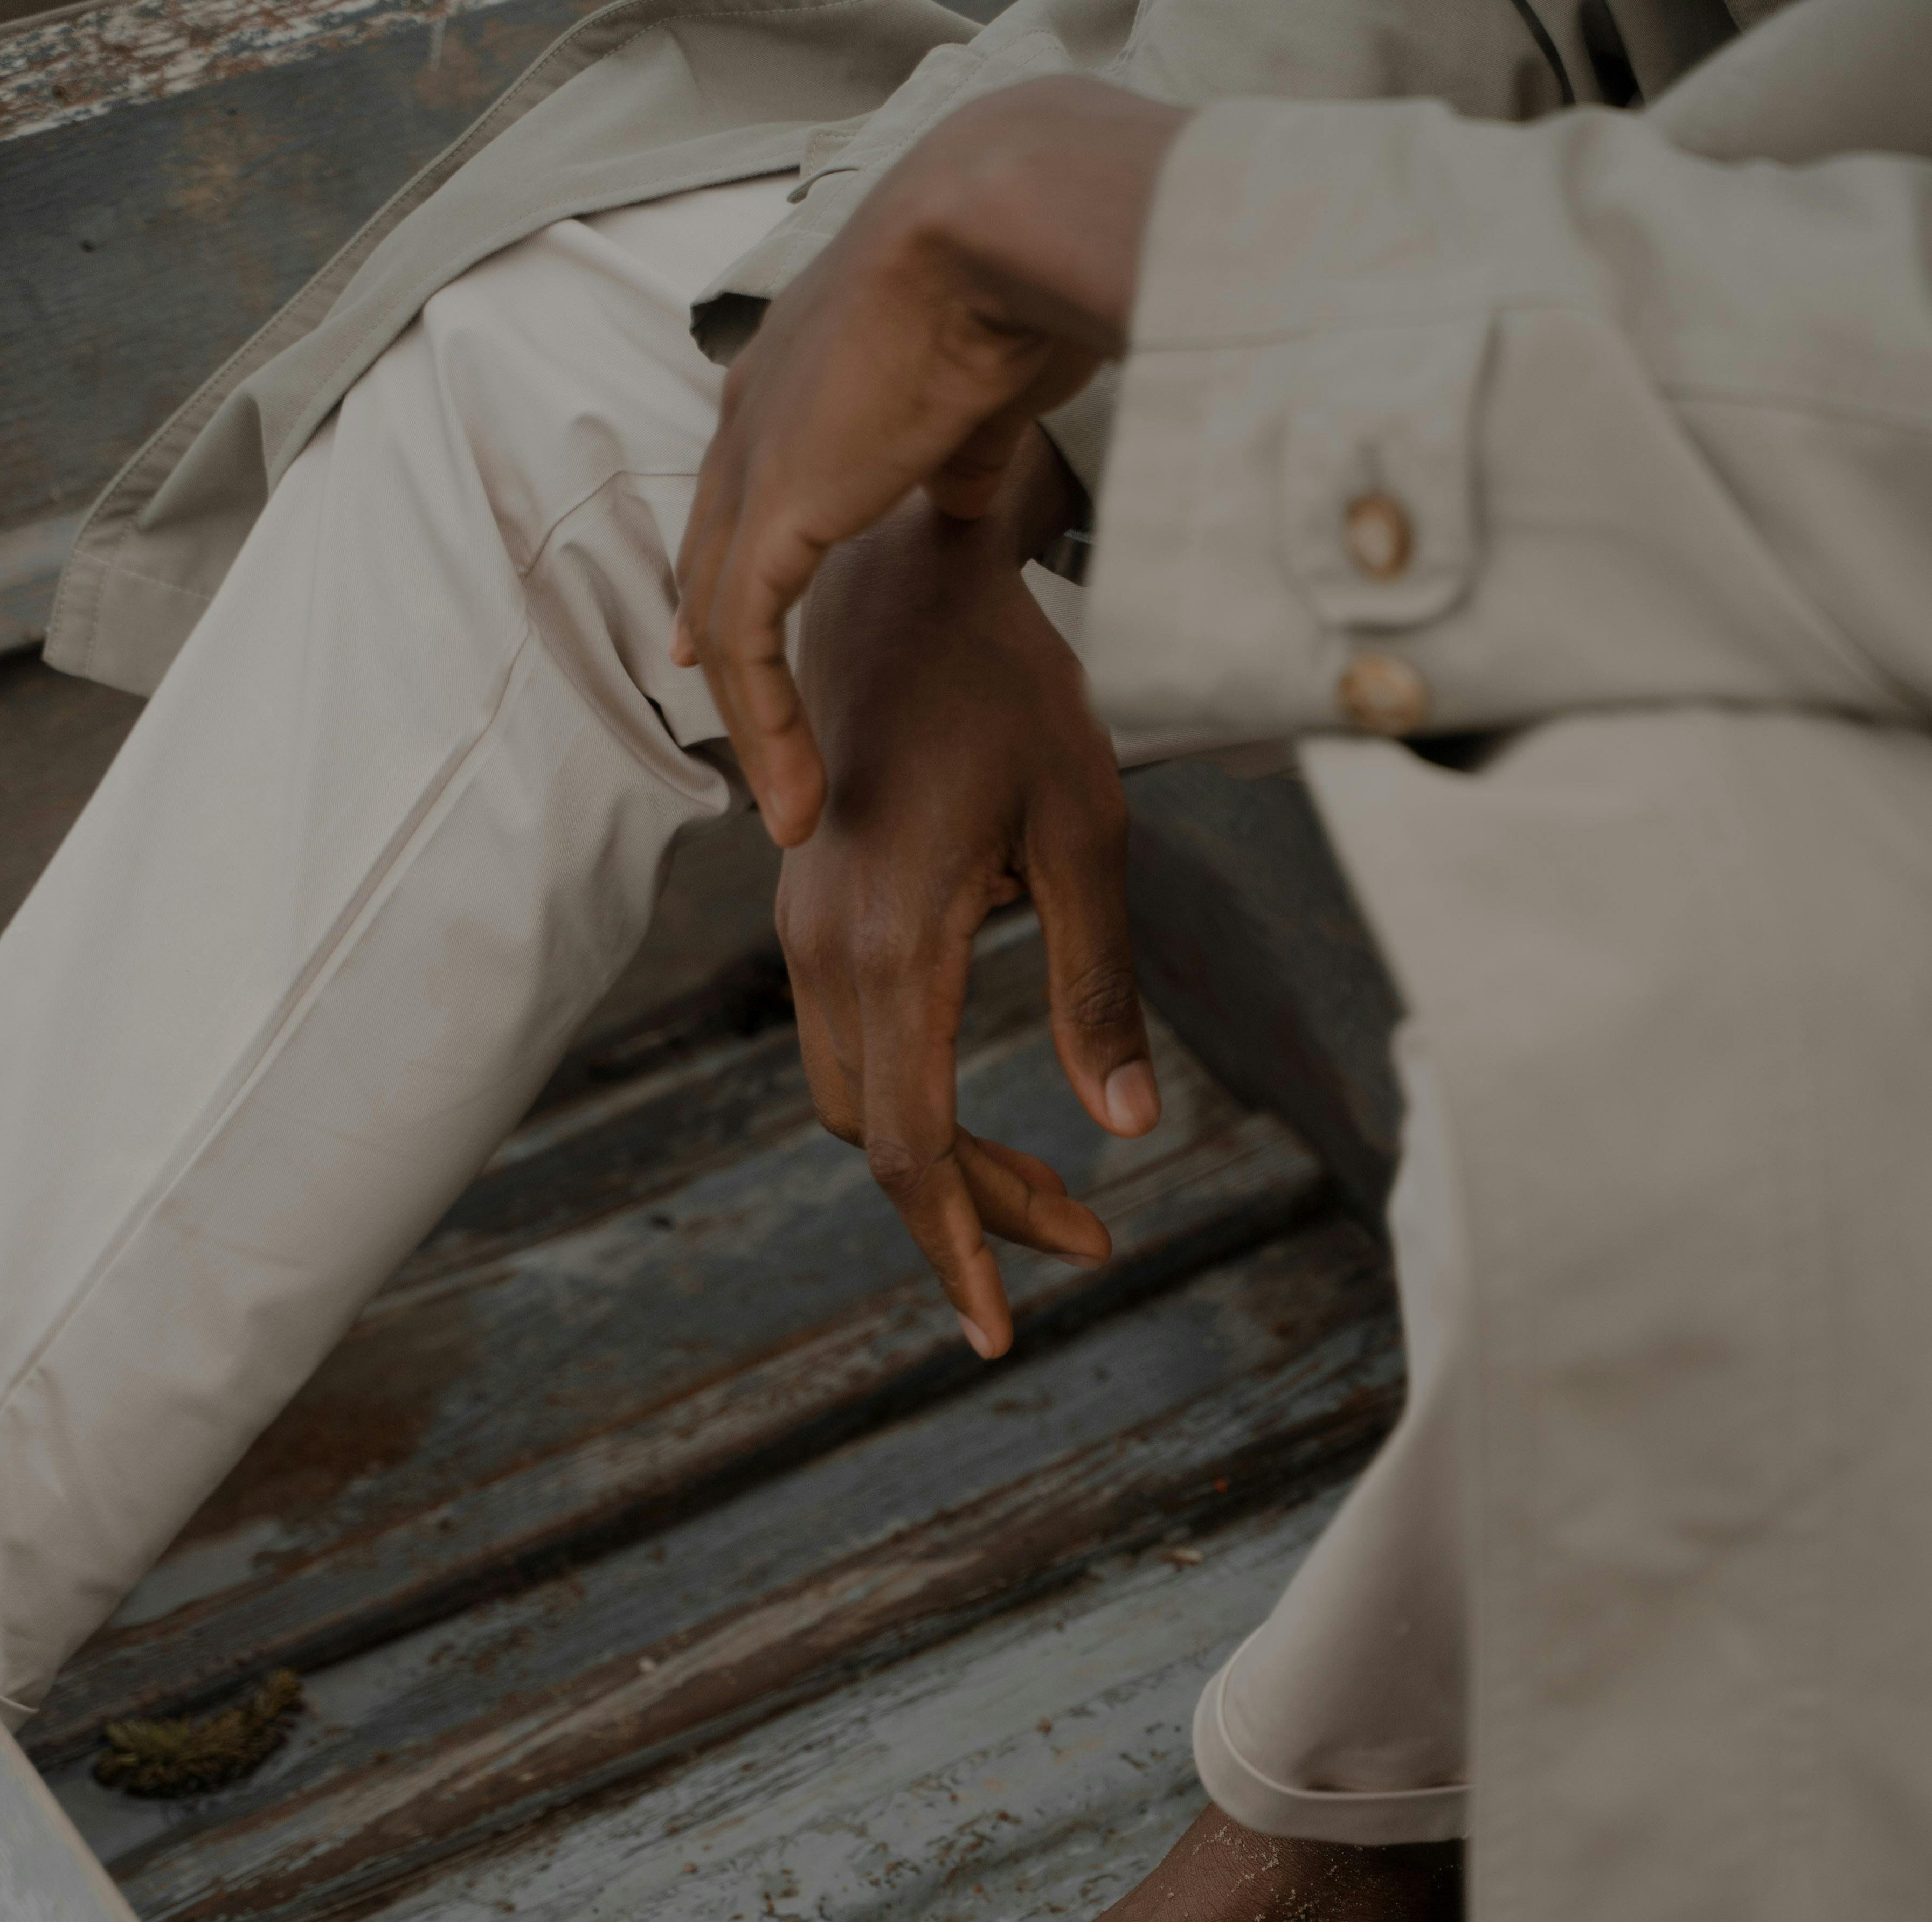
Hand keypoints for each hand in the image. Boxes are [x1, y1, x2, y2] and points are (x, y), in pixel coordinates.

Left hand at [672, 76, 1190, 843]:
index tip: (735, 657)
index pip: (746, 498)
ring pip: (724, 620)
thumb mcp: (979, 388)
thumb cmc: (1016, 282)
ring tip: (792, 810)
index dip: (738, 582)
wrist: (999, 234)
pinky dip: (767, 726)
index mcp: (797, 374)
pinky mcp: (770, 511)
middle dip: (727, 662)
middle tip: (758, 748)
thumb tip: (961, 500)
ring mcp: (753, 461)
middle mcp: (754, 411)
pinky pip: (747, 643)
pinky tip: (796, 792)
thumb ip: (956, 452)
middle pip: (714, 563)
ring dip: (758, 726)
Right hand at [779, 435, 1157, 1357]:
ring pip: (857, 1103)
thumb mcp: (1088, 836)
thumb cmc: (1011, 694)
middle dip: (977, 1212)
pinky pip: (850, 1048)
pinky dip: (914, 1103)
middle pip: (883, 1142)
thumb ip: (1099, 986)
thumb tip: (1129, 1120)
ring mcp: (802, 934)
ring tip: (1057, 1196)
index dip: (961, 1247)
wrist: (903, 582)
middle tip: (1090, 1239)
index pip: (910, 1148)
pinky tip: (989, 1119)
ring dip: (947, 1163)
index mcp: (891, 943)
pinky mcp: (809, 916)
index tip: (1003, 1328)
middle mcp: (823, 952)